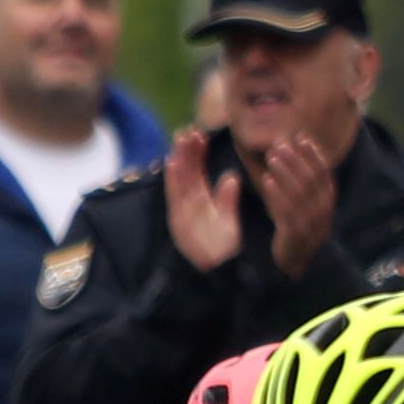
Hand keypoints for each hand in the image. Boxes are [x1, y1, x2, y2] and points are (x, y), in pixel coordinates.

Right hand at [160, 135, 244, 275]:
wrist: (219, 274)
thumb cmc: (224, 251)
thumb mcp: (229, 222)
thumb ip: (228, 200)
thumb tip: (231, 177)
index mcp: (202, 202)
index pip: (198, 173)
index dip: (197, 154)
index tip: (200, 135)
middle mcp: (189, 205)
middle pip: (186, 173)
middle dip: (186, 152)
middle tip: (188, 130)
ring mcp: (181, 212)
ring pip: (178, 181)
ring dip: (178, 160)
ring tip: (180, 139)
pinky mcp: (178, 222)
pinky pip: (174, 198)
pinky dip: (172, 181)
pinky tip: (172, 163)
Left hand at [247, 127, 339, 277]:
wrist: (296, 262)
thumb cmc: (295, 225)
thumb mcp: (301, 200)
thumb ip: (299, 177)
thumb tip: (288, 145)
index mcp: (327, 200)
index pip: (323, 173)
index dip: (313, 155)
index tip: (301, 138)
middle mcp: (323, 211)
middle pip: (311, 180)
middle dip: (296, 160)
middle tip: (280, 145)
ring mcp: (311, 224)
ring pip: (299, 193)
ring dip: (285, 172)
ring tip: (272, 157)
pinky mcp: (296, 234)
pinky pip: (286, 211)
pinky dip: (277, 194)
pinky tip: (267, 180)